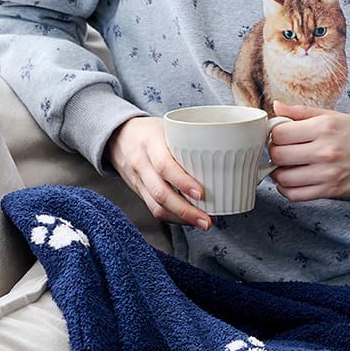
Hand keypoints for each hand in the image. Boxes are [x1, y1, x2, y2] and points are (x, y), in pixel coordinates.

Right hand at [105, 116, 211, 230]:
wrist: (118, 137)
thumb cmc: (152, 131)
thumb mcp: (168, 127)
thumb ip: (190, 138)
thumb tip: (230, 149)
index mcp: (151, 142)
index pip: (165, 165)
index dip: (183, 182)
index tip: (202, 194)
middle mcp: (141, 163)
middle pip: (161, 192)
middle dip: (186, 210)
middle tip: (208, 220)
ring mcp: (137, 180)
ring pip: (156, 206)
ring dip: (181, 219)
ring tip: (203, 223)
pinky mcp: (138, 192)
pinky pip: (154, 209)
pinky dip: (173, 217)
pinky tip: (189, 219)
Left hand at [268, 101, 349, 201]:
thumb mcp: (333, 116)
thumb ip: (302, 112)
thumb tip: (276, 106)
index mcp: (324, 127)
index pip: (280, 133)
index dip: (274, 134)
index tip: (280, 136)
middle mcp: (325, 150)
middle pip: (278, 155)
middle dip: (274, 153)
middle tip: (281, 151)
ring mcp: (328, 173)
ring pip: (283, 178)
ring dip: (278, 173)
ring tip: (286, 166)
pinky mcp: (331, 190)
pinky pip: (296, 195)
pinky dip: (286, 189)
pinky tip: (291, 181)